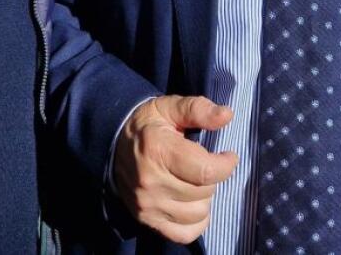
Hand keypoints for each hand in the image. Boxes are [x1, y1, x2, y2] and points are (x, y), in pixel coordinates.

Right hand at [113, 95, 237, 243]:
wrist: (112, 145)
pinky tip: (191, 203)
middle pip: (204, 192)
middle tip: (202, 164)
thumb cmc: (147, 125)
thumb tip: (227, 115)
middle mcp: (150, 181)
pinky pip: (185, 233)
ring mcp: (148, 204)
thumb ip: (198, 110)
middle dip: (211, 177)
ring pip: (199, 213)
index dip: (226, 165)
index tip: (228, 156)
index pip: (206, 171)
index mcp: (158, 150)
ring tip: (194, 182)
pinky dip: (196, 221)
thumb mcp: (169, 108)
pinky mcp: (147, 220)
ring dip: (204, 198)